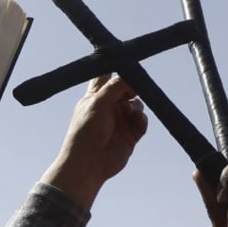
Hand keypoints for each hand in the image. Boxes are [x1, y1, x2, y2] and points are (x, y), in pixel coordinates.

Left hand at [40, 75, 148, 209]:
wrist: (89, 162)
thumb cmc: (86, 131)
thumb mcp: (98, 102)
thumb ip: (115, 86)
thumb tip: (129, 73)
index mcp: (96, 96)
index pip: (106, 76)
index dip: (115, 69)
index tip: (126, 64)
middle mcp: (109, 106)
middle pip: (126, 88)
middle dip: (133, 87)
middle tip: (133, 88)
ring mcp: (120, 120)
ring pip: (137, 104)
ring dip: (136, 106)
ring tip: (130, 113)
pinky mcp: (130, 134)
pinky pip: (142, 121)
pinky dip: (142, 120)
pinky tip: (137, 122)